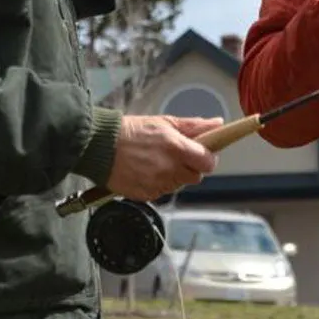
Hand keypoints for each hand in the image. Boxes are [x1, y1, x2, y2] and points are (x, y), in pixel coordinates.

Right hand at [105, 115, 221, 200]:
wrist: (101, 146)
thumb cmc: (132, 131)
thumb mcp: (165, 122)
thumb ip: (194, 126)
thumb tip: (217, 123)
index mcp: (177, 149)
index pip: (208, 163)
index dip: (208, 158)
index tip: (203, 153)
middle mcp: (170, 169)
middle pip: (195, 177)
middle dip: (191, 167)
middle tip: (178, 156)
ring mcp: (158, 184)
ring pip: (178, 185)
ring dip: (174, 176)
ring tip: (157, 161)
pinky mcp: (146, 195)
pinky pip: (161, 192)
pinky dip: (158, 184)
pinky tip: (147, 171)